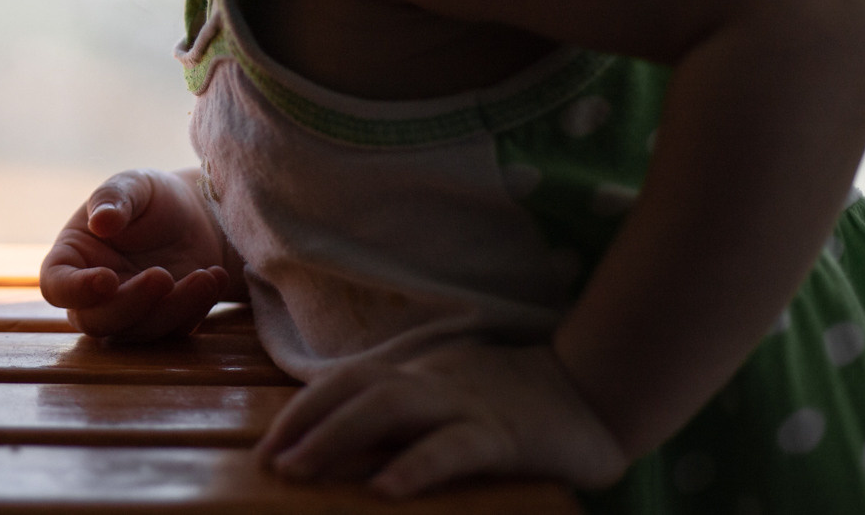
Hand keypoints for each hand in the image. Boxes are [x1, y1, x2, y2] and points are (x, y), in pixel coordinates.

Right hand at [39, 167, 236, 339]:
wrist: (196, 215)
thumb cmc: (151, 197)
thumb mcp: (133, 185)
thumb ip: (113, 198)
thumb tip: (100, 222)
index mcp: (72, 259)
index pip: (56, 286)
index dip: (75, 290)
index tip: (106, 278)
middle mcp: (94, 295)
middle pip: (96, 321)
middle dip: (131, 304)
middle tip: (164, 276)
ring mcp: (130, 313)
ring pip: (140, 332)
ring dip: (173, 308)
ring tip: (205, 275)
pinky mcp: (164, 323)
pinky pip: (175, 331)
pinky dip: (197, 308)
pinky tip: (216, 277)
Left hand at [256, 340, 627, 497]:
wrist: (596, 390)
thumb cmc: (519, 403)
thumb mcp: (455, 402)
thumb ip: (412, 416)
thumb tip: (358, 453)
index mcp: (419, 377)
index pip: (348, 381)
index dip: (305, 408)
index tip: (268, 444)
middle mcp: (433, 384)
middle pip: (355, 388)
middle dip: (306, 422)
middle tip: (269, 461)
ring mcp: (466, 406)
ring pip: (389, 409)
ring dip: (337, 436)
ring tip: (299, 469)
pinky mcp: (502, 436)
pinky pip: (452, 448)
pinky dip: (415, 465)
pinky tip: (385, 488)